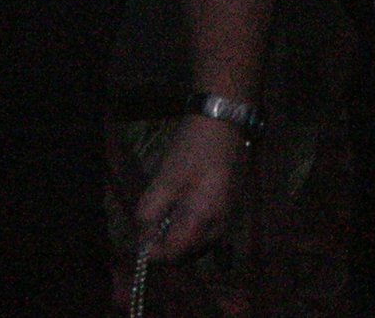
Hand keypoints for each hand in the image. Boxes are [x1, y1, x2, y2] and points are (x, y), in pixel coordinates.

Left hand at [134, 114, 249, 261]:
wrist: (225, 120)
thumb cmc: (192, 147)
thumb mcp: (163, 179)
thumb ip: (150, 213)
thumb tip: (143, 240)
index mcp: (203, 219)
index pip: (174, 254)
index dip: (153, 250)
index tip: (142, 234)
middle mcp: (220, 225)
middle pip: (187, 254)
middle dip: (166, 244)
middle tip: (153, 220)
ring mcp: (229, 216)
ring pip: (198, 244)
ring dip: (179, 237)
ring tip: (167, 211)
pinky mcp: (231, 207)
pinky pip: (208, 231)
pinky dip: (192, 228)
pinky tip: (183, 206)